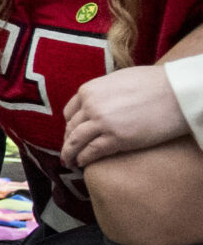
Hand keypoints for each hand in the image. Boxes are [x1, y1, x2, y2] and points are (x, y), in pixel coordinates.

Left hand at [62, 65, 193, 167]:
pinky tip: (84, 163)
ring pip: (76, 141)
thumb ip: (103, 92)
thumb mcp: (118, 80)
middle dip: (68, 142)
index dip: (69, 126)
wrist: (175, 92)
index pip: (70, 112)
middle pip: (72, 128)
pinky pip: (92, 151)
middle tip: (68, 152)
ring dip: (71, 153)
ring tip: (71, 162)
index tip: (70, 135)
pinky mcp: (116, 138)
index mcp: (89, 90)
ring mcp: (102, 122)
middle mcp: (91, 106)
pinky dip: (85, 158)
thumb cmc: (154, 83)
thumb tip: (100, 101)